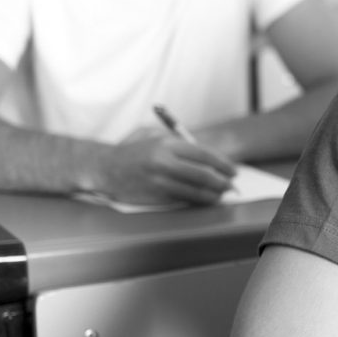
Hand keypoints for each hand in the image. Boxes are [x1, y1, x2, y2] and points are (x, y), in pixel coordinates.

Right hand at [91, 127, 235, 205]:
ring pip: (195, 192)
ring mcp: (159, 182)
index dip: (222, 164)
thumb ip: (180, 141)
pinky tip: (205, 200)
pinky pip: (183, 200)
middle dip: (222, 182)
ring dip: (213, 195)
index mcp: (165, 144)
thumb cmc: (133, 150)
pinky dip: (197, 201)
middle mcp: (163, 163)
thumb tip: (208, 154)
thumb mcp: (154, 134)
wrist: (105, 168)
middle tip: (231, 185)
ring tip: (222, 194)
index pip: (203, 154)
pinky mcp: (155, 198)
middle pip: (203, 175)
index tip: (233, 170)